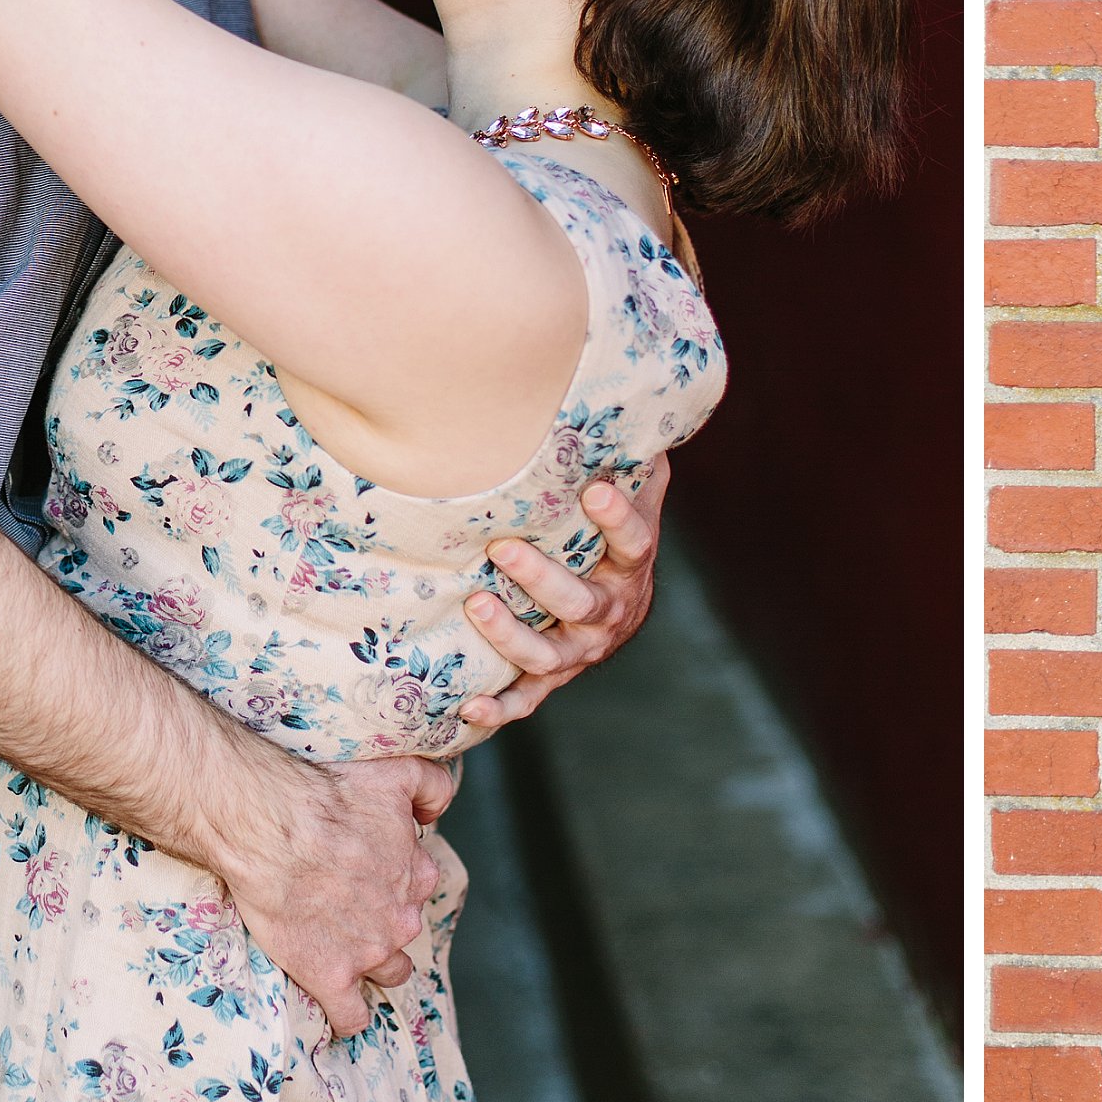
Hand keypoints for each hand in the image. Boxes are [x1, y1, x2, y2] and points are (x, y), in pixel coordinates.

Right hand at [220, 750, 459, 1034]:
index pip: (416, 887)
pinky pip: (352, 1017)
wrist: (270, 827)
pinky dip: (349, 1017)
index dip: (392, 881)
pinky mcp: (332, 978)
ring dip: (374, 967)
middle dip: (383, 924)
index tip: (365, 874)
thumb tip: (439, 812)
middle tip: (346, 909)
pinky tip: (338, 1004)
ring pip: (389, 973)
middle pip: (404, 931)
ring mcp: (370, 952)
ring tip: (346, 955)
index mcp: (417, 873)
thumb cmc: (329, 794)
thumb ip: (433, 787)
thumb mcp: (398, 772)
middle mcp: (401, 917)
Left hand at [453, 468, 668, 732]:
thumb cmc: (610, 537)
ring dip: (510, 634)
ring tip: (474, 602)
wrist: (621, 607)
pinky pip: (526, 700)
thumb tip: (628, 392)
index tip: (594, 489)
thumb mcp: (631, 494)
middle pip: (581, 602)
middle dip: (541, 577)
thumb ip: (628, 456)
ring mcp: (580, 650)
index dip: (618, 518)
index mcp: (631, 566)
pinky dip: (499, 709)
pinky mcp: (552, 678)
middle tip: (503, 547)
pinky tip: (468, 708)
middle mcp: (610, 612)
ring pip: (548, 654)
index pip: (634, 542)